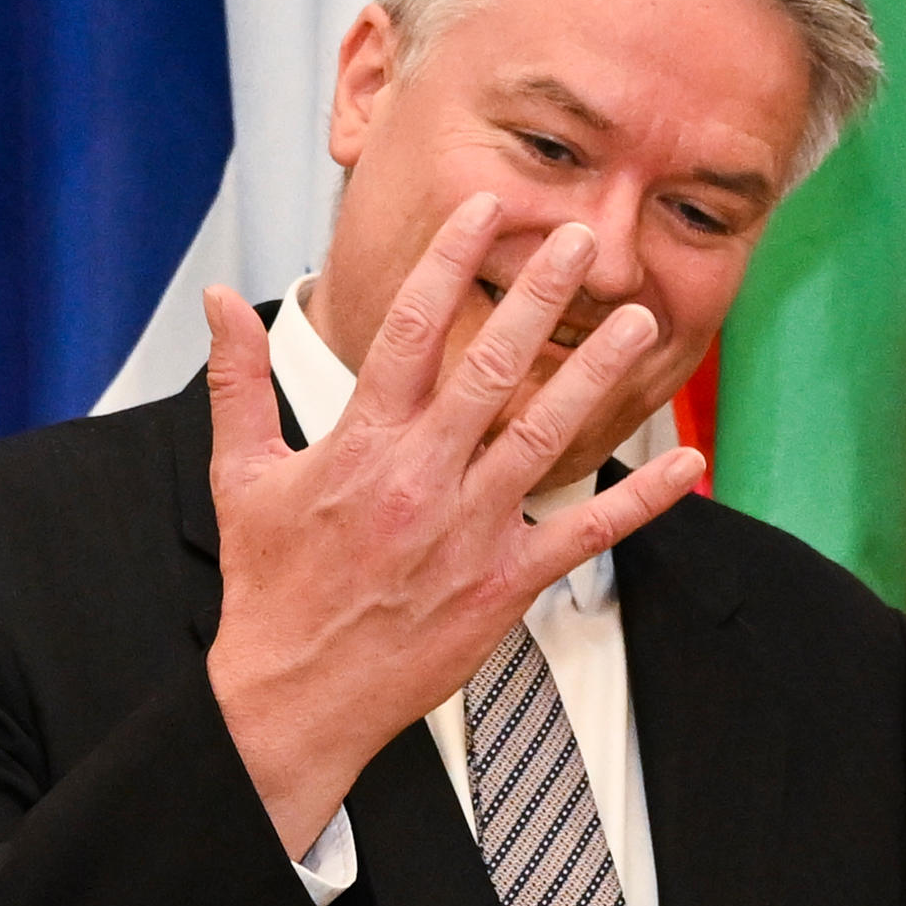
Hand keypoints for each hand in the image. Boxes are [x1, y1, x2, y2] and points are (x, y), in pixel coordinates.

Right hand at [197, 198, 706, 851]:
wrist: (293, 697)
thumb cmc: (271, 587)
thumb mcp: (239, 475)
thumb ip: (238, 380)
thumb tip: (219, 299)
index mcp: (361, 443)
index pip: (409, 331)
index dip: (448, 263)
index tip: (483, 209)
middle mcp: (420, 477)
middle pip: (489, 368)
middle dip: (540, 298)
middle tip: (581, 241)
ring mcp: (467, 531)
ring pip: (542, 436)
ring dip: (596, 377)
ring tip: (641, 325)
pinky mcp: (502, 584)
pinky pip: (584, 534)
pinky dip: (640, 502)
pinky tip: (686, 465)